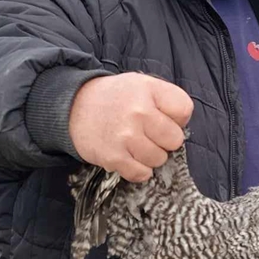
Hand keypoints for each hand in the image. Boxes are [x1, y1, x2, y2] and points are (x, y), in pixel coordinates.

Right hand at [69, 74, 192, 181]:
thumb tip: (183, 125)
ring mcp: (126, 136)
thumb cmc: (115, 98)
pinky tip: (130, 157)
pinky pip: (141, 173)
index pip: (184, 110)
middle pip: (175, 139)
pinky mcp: (114, 157)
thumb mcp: (142, 84)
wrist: (74, 107)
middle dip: (165, 140)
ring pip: (159, 159)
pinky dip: (139, 169)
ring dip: (151, 155)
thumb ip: (166, 99)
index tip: (164, 117)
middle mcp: (139, 111)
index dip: (178, 118)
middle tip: (149, 134)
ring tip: (137, 144)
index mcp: (149, 89)